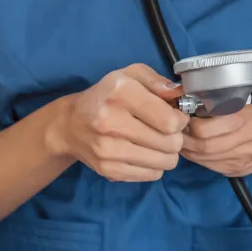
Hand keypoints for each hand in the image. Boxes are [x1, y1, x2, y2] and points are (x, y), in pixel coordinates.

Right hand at [45, 64, 189, 182]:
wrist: (70, 124)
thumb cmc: (108, 96)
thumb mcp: (131, 75)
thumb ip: (158, 81)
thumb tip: (180, 94)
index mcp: (120, 92)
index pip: (169, 121)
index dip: (181, 120)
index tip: (176, 118)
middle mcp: (111, 121)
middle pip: (170, 143)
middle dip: (177, 137)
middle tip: (169, 132)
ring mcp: (108, 149)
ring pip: (164, 162)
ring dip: (169, 154)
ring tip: (159, 143)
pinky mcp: (108, 170)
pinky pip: (151, 175)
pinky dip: (155, 166)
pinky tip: (146, 153)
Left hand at [181, 103, 251, 178]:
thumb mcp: (246, 98)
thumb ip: (221, 100)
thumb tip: (187, 100)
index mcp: (249, 117)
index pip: (206, 128)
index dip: (188, 124)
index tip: (181, 116)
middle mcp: (249, 141)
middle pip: (204, 146)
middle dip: (185, 139)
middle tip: (175, 130)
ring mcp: (245, 159)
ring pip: (205, 159)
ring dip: (188, 150)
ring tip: (182, 138)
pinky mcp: (239, 171)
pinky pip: (211, 167)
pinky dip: (198, 158)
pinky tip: (194, 149)